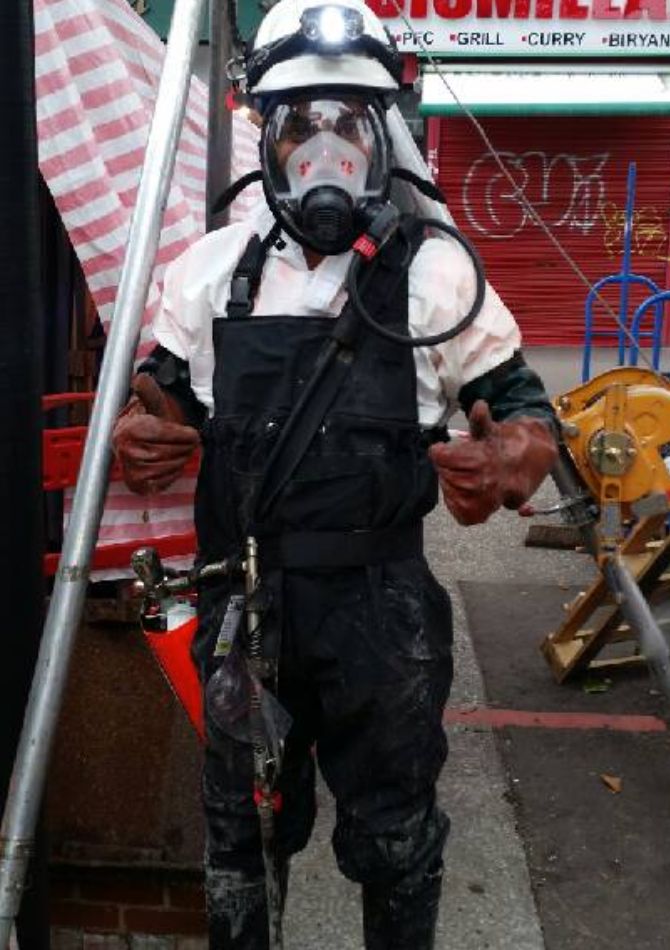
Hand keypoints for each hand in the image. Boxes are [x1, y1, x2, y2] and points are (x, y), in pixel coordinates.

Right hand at [112, 373, 199, 494]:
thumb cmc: (150, 420)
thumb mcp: (153, 403)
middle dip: (184, 448)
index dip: (183, 435)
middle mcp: (125, 451)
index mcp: (129, 430)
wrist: (137, 437)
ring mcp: (129, 470)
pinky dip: (172, 474)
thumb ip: (149, 391)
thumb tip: (140, 379)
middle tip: (190, 443)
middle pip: (167, 453)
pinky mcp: (136, 485)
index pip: (164, 435)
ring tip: (182, 452)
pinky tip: (172, 464)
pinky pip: (162, 483)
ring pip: (167, 468)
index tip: (193, 434)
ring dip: (180, 460)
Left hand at [428, 400, 556, 525]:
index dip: (438, 453)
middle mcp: (488, 477)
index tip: (438, 451)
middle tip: (449, 465)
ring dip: (451, 488)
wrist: (538, 453)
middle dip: (445, 470)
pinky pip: (469, 516)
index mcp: (483, 456)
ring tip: (456, 479)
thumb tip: (478, 406)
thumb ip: (480, 419)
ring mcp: (494, 494)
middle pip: (448, 478)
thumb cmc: (510, 441)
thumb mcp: (492, 428)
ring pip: (456, 497)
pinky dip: (461, 509)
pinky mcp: (497, 506)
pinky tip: (460, 496)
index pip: (444, 458)